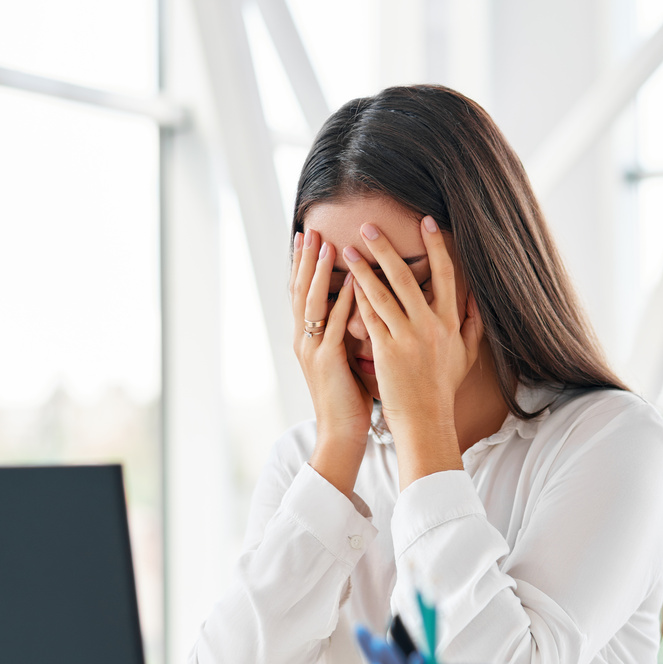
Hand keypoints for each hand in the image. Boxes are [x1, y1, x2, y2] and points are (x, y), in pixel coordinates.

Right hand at [291, 229, 371, 496]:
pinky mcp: (327, 362)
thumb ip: (347, 332)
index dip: (303, 265)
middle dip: (305, 259)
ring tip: (325, 245)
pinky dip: (341, 303)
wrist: (341, 434)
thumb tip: (361, 307)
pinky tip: (350, 284)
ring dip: (319, 273)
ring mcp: (313, 350)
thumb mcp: (345, 358)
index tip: (307, 238)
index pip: (303, 293)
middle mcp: (305, 340)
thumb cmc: (350, 399)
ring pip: (312, 304)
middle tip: (308, 230)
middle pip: (301, 291)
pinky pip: (334, 327)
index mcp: (309, 339)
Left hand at [341, 216, 483, 487]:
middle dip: (386, 247)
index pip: (446, 275)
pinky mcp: (386, 351)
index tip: (427, 221)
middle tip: (368, 225)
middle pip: (406, 277)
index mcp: (450, 323)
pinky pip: (369, 318)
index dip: (436, 246)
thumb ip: (473, 325)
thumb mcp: (466, 356)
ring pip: (382, 293)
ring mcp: (407, 338)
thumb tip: (478, 300)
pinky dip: (357, 298)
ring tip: (347, 248)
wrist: (426, 421)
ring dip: (363, 268)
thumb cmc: (442, 390)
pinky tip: (345, 282)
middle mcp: (430, 326)